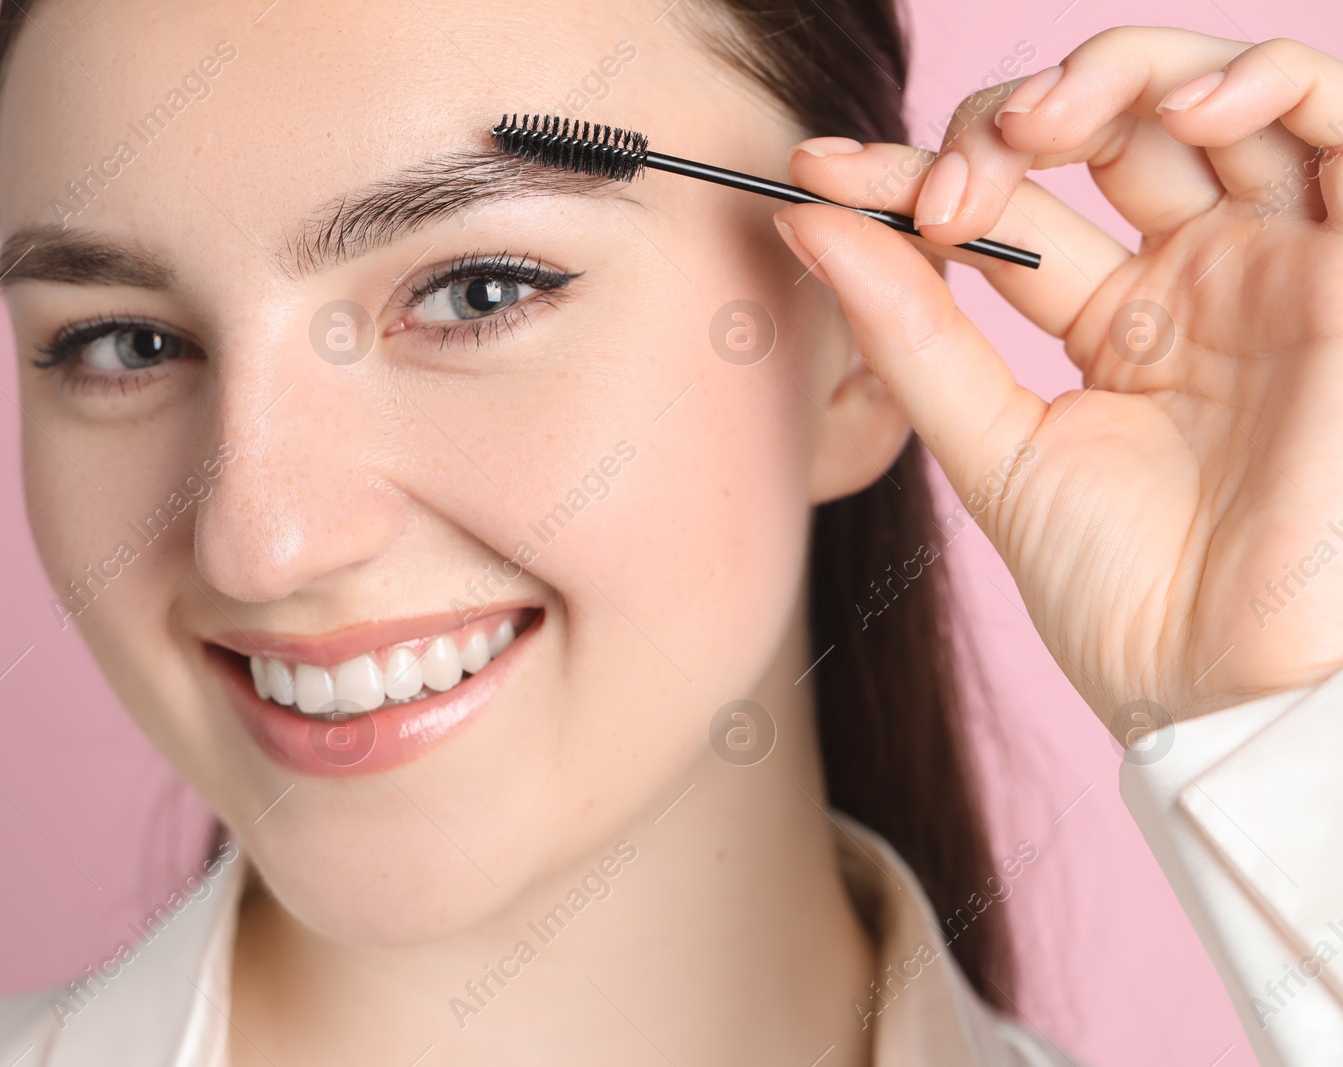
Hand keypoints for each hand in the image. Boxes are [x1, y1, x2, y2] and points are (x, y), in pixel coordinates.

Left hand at [773, 27, 1342, 733]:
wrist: (1220, 684)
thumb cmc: (1120, 592)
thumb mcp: (992, 447)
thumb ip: (911, 336)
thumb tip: (808, 224)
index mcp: (1119, 320)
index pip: (1011, 205)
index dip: (913, 176)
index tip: (819, 178)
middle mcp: (1202, 277)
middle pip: (1108, 126)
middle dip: (1006, 122)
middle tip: (942, 186)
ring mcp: (1279, 263)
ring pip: (1219, 96)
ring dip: (1120, 77)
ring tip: (1037, 129)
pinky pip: (1339, 116)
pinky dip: (1264, 83)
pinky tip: (1181, 113)